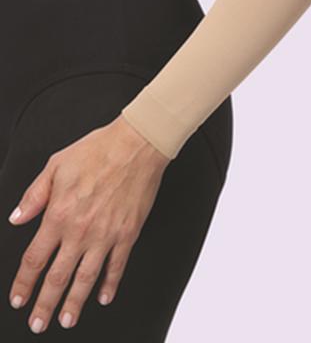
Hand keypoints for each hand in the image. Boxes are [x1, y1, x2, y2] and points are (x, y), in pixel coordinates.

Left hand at [7, 114, 170, 332]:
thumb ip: (35, 195)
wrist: (136, 145)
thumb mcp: (56, 165)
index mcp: (59, 213)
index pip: (35, 258)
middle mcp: (80, 230)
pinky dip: (110, 285)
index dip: (24, 282)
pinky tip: (103, 297)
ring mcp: (106, 235)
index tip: (19, 298)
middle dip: (45, 304)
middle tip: (38, 323)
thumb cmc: (98, 149)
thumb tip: (17, 218)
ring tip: (66, 321)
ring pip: (86, 279)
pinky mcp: (128, 234)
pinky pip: (117, 266)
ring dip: (74, 303)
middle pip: (57, 277)